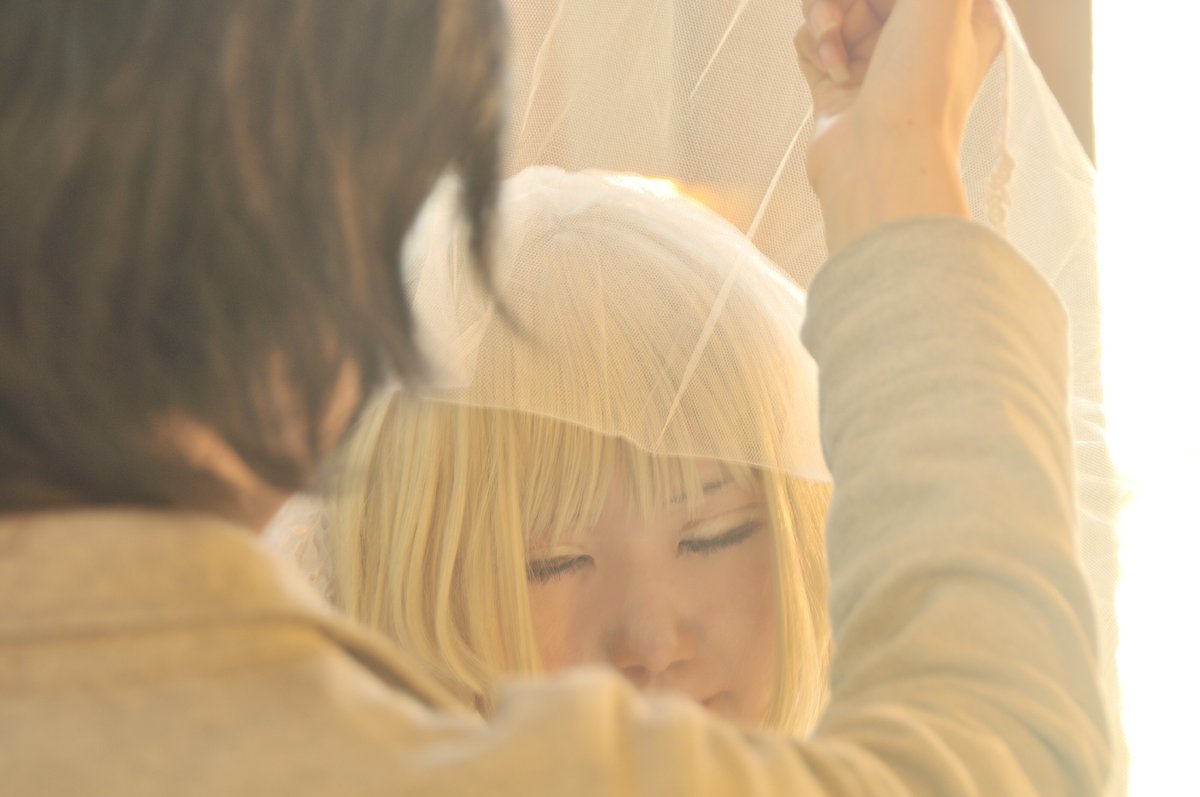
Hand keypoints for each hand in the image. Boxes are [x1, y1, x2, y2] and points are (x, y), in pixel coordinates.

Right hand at [794, 0, 1002, 251]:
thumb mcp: (939, 2)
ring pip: (833, 7)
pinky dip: (814, 49)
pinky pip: (811, 40)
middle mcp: (917, 36)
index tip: (870, 3)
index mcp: (958, 16)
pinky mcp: (836, 83)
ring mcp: (874, 60)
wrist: (879, 166)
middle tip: (839, 17)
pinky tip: (830, 73)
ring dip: (825, 20)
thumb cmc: (921, 88)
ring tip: (834, 52)